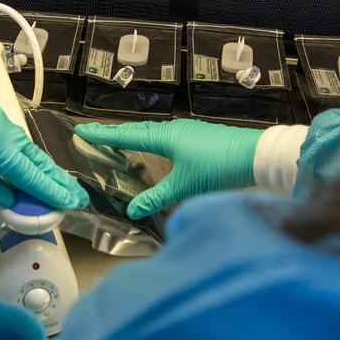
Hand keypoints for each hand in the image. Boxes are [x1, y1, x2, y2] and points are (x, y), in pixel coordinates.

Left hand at [0, 81, 88, 209]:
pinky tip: (29, 169)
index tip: (72, 205)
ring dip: (39, 169)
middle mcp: (0, 124)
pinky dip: (22, 158)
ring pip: (23, 148)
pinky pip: (9, 141)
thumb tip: (12, 197)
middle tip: (76, 199)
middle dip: (54, 180)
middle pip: (33, 157)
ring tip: (60, 187)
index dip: (50, 192)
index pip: (29, 172)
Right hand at [74, 119, 261, 219]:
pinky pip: (166, 136)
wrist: (256, 156)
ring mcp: (188, 131)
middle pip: (138, 130)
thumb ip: (156, 198)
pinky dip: (152, 140)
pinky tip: (156, 149)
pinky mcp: (200, 137)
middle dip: (115, 133)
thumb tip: (131, 210)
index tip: (82, 131)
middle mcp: (174, 129)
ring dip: (134, 136)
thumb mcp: (184, 186)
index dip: (103, 136)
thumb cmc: (218, 167)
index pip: (126, 136)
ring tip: (119, 140)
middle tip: (93, 134)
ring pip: (153, 132)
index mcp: (165, 136)